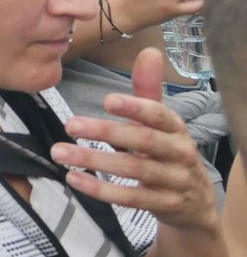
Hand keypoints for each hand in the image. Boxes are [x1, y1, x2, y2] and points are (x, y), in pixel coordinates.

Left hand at [50, 48, 219, 235]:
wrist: (196, 204)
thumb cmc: (169, 153)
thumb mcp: (162, 123)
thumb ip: (148, 90)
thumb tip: (148, 50)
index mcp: (176, 129)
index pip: (160, 115)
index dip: (136, 108)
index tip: (107, 100)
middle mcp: (179, 154)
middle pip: (143, 141)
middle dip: (106, 132)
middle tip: (70, 125)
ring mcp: (174, 181)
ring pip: (134, 170)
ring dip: (94, 161)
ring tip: (60, 153)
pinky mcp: (164, 205)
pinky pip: (131, 198)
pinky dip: (102, 189)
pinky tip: (75, 179)